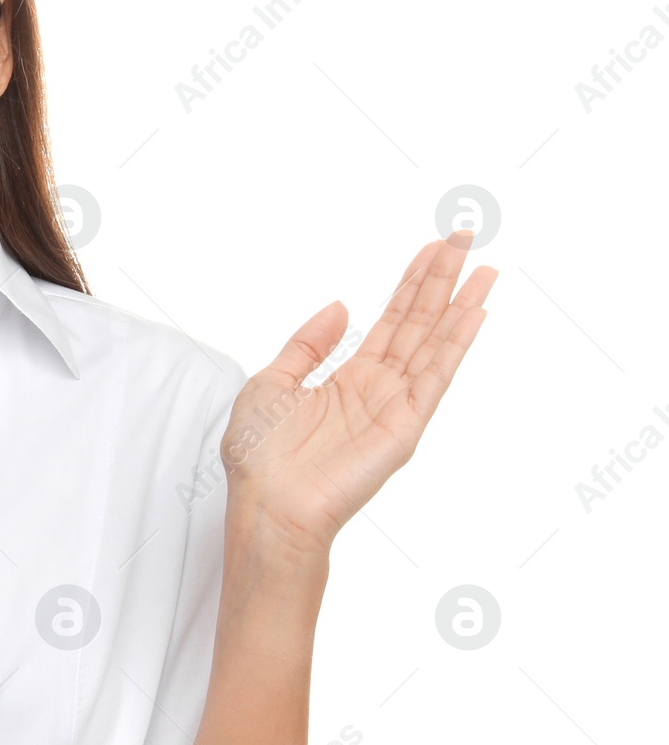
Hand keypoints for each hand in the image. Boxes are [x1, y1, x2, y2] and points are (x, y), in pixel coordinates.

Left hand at [220, 230, 496, 555]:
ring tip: (485, 267)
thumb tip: (340, 307)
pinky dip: (456, 346)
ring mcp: (394, 408)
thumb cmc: (260, 459)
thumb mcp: (270, 383)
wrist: (266, 506)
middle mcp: (377, 390)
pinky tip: (474, 314)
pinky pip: (435, 379)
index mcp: (347, 380)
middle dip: (441, 281)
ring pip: (433, 344)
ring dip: (459, 304)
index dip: (411, 284)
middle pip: (418, 324)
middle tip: (466, 238)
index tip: (433, 248)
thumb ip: (307, 344)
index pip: (390, 322)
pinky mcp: (404, 428)